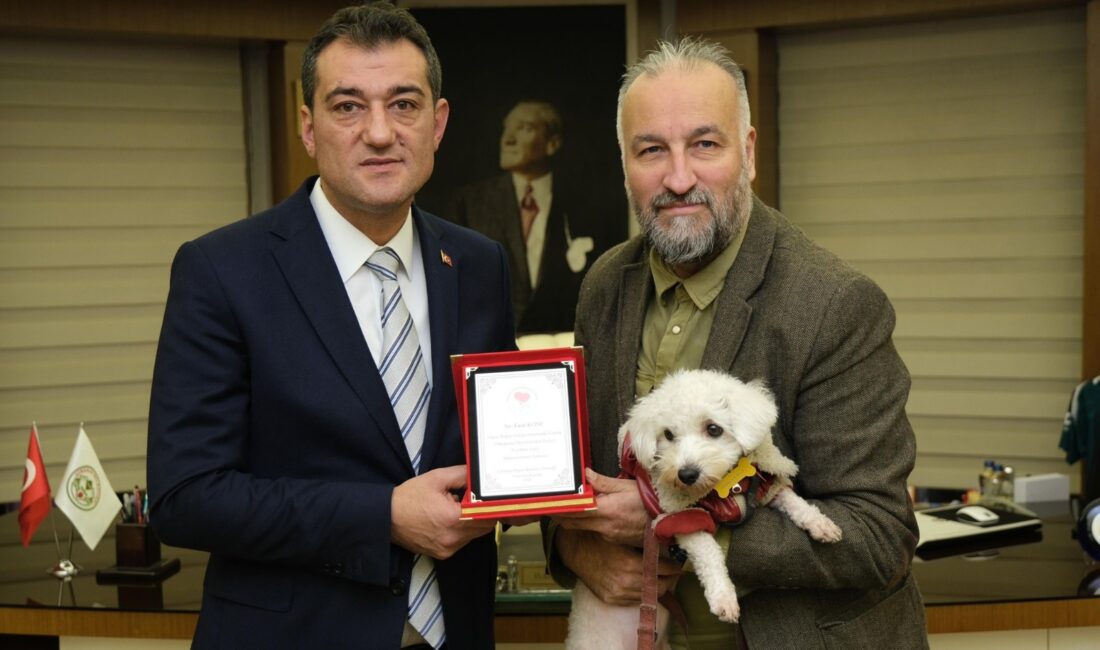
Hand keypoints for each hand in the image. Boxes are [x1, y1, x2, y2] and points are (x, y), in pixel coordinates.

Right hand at [391, 465, 495, 559]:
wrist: (386, 517)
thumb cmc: (408, 498)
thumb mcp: (436, 478)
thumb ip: (462, 475)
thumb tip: (478, 474)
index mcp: (454, 518)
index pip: (487, 515)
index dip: (492, 506)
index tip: (492, 498)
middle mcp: (453, 537)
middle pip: (484, 527)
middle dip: (483, 513)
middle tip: (474, 501)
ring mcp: (448, 548)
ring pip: (474, 535)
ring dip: (473, 523)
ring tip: (457, 509)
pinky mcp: (443, 554)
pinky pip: (462, 542)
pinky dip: (462, 532)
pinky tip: (449, 521)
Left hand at [553, 469, 649, 545]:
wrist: (669, 520)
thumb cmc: (650, 500)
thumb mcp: (626, 485)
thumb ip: (603, 482)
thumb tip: (585, 475)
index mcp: (606, 510)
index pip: (573, 512)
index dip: (558, 509)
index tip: (549, 503)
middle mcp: (604, 526)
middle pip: (572, 523)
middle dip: (560, 516)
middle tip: (552, 506)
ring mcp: (609, 536)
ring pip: (583, 528)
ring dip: (574, 520)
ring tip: (570, 508)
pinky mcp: (615, 540)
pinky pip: (596, 532)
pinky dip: (590, 524)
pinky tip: (592, 515)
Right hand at [556, 528, 679, 604]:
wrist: (576, 550)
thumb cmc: (601, 539)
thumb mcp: (623, 536)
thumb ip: (645, 542)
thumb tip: (667, 541)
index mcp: (630, 563)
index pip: (662, 570)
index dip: (673, 567)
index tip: (677, 563)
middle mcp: (625, 581)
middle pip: (659, 586)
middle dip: (670, 579)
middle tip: (674, 572)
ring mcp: (618, 593)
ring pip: (649, 596)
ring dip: (659, 587)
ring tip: (663, 578)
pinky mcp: (611, 599)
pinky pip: (635, 601)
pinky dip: (644, 594)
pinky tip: (646, 585)